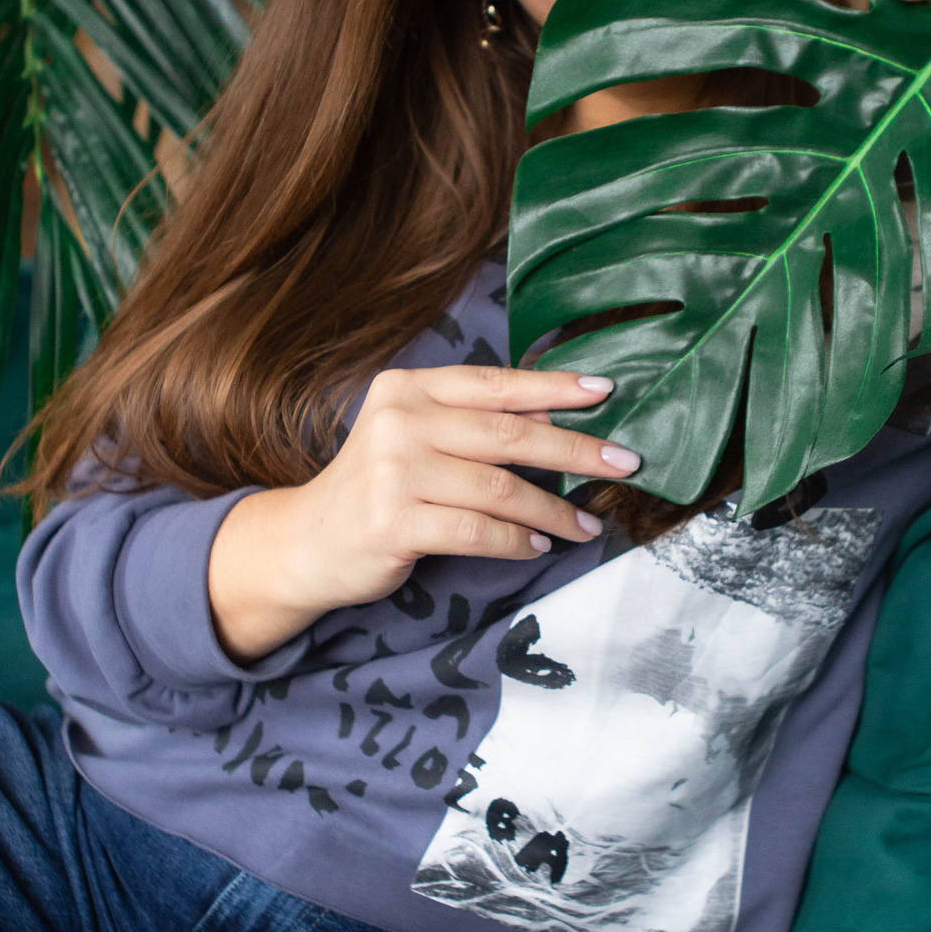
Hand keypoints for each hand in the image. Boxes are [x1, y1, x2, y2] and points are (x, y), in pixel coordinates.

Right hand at [206, 364, 640, 662]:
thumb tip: (553, 422)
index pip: (495, 384)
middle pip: (509, 435)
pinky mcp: (394, 522)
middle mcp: (400, 421)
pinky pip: (477, 531)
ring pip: (500, 489)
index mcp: (408, 389)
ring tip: (585, 525)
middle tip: (623, 463)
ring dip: (553, 511)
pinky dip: (516, 542)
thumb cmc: (376, 490)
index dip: (554, 387)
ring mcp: (394, 472)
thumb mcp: (417, 441)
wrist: (306, 542)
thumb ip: (474, 427)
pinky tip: (537, 547)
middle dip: (575, 451)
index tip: (605, 392)